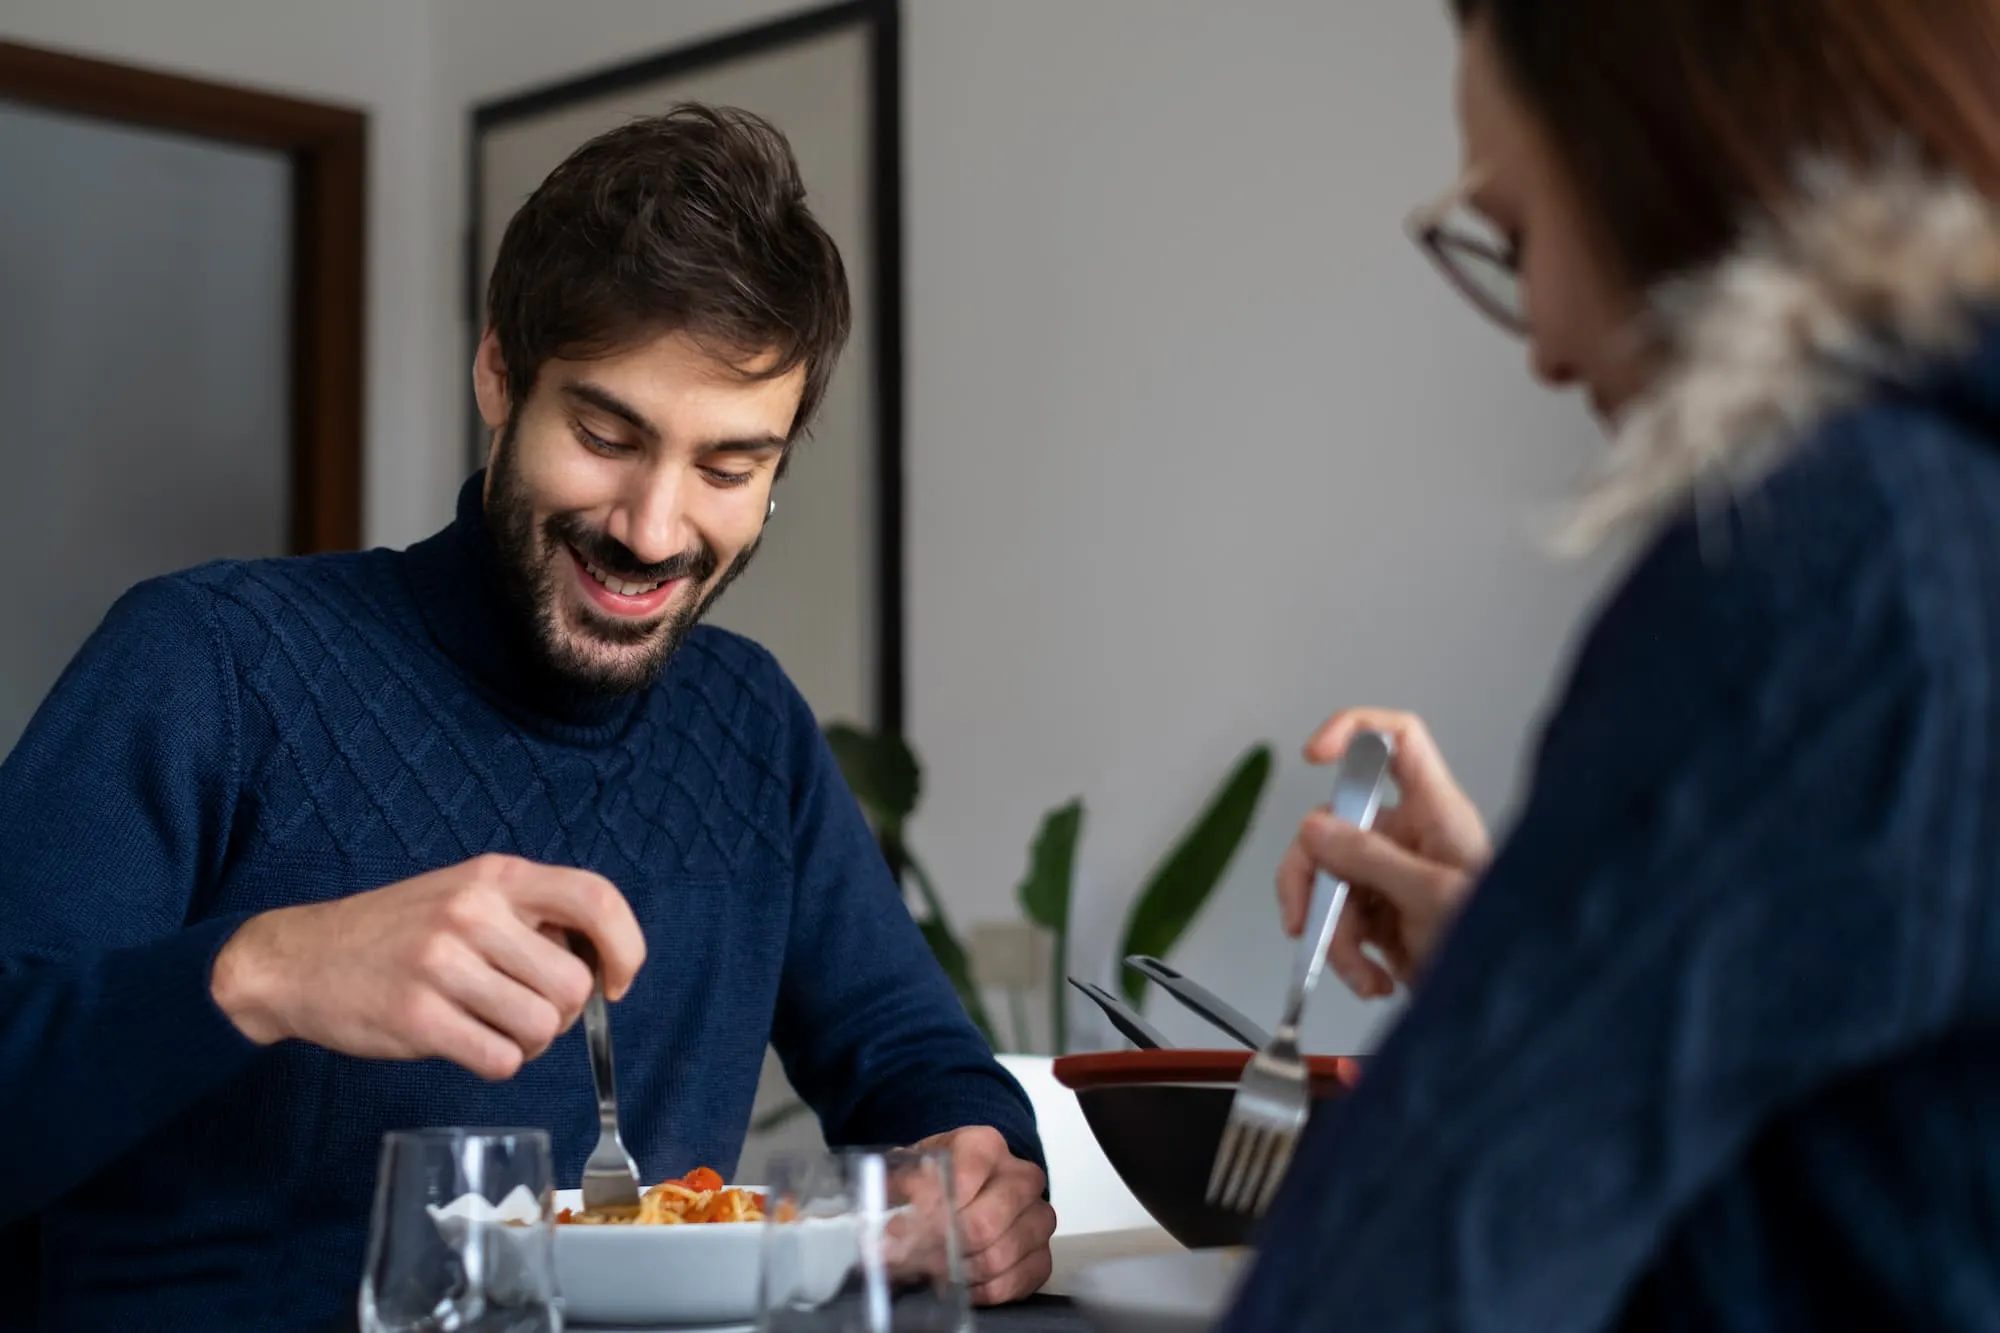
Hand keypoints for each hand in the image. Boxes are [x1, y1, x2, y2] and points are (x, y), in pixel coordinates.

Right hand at [210, 853, 645, 1079]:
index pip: (595, 899)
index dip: (625, 946)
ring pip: (542, 1028)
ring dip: (530, 1043)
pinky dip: (497, 1064)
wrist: (297, 958)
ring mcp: (443, 964)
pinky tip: (469, 1046)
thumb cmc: (397, 932)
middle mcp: (473, 912)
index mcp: (495, 876)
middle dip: (565, 1015)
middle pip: (574, 985)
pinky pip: (500, 1059)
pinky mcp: (418, 1016)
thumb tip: (599, 963)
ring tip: (495, 1029)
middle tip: (529, 1012)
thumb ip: (529, 916)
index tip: (619, 981)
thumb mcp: (465, 894)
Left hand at [912, 1126, 1055, 1305]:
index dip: (930, 1210)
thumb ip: (899, 1188)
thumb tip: (892, 1227)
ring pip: (1001, 1255)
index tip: (898, 1229)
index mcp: (986, 1145)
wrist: (968, 1185)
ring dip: (960, 1272)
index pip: (964, 1178)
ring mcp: (1038, 1216)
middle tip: (913, 1259)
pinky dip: (983, 1291)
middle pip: (985, 1223)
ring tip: (931, 1272)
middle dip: (943, 1248)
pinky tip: (961, 1285)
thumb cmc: (938, 1177)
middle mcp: (1021, 1176)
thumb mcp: (910, 1168)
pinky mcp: (1042, 1253)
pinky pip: (1017, 1281)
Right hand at [1277, 709, 1490, 996]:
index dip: (1354, 730)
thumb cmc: (1503, 944)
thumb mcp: (1432, 896)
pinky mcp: (1382, 916)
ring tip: (1360, 972)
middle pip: (1333, 825)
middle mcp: (1409, 835)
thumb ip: (1370, 858)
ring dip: (1332, 935)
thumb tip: (1314, 828)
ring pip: (1327, 881)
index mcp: (1436, 811)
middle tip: (1303, 919)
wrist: (1506, 1008)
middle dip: (1312, 877)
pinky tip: (1372, 980)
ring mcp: (1392, 875)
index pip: (1397, 740)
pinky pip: (1338, 922)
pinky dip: (1346, 956)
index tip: (1316, 754)